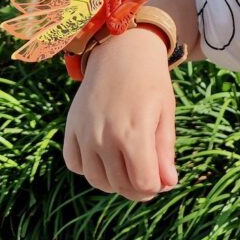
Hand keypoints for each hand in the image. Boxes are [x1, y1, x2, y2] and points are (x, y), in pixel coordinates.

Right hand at [63, 28, 177, 200]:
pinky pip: (75, 164)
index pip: (143, 183)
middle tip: (148, 177)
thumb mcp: (165, 113)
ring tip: (129, 169)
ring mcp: (84, 133)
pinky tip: (105, 158)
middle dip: (138, 188)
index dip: (155, 187)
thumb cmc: (150, 82)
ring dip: (115, 183)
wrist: (121, 51)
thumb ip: (165, 151)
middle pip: (120, 185)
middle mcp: (105, 137)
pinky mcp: (70, 128)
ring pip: (97, 180)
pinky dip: (90, 168)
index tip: (162, 179)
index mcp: (134, 133)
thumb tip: (168, 184)